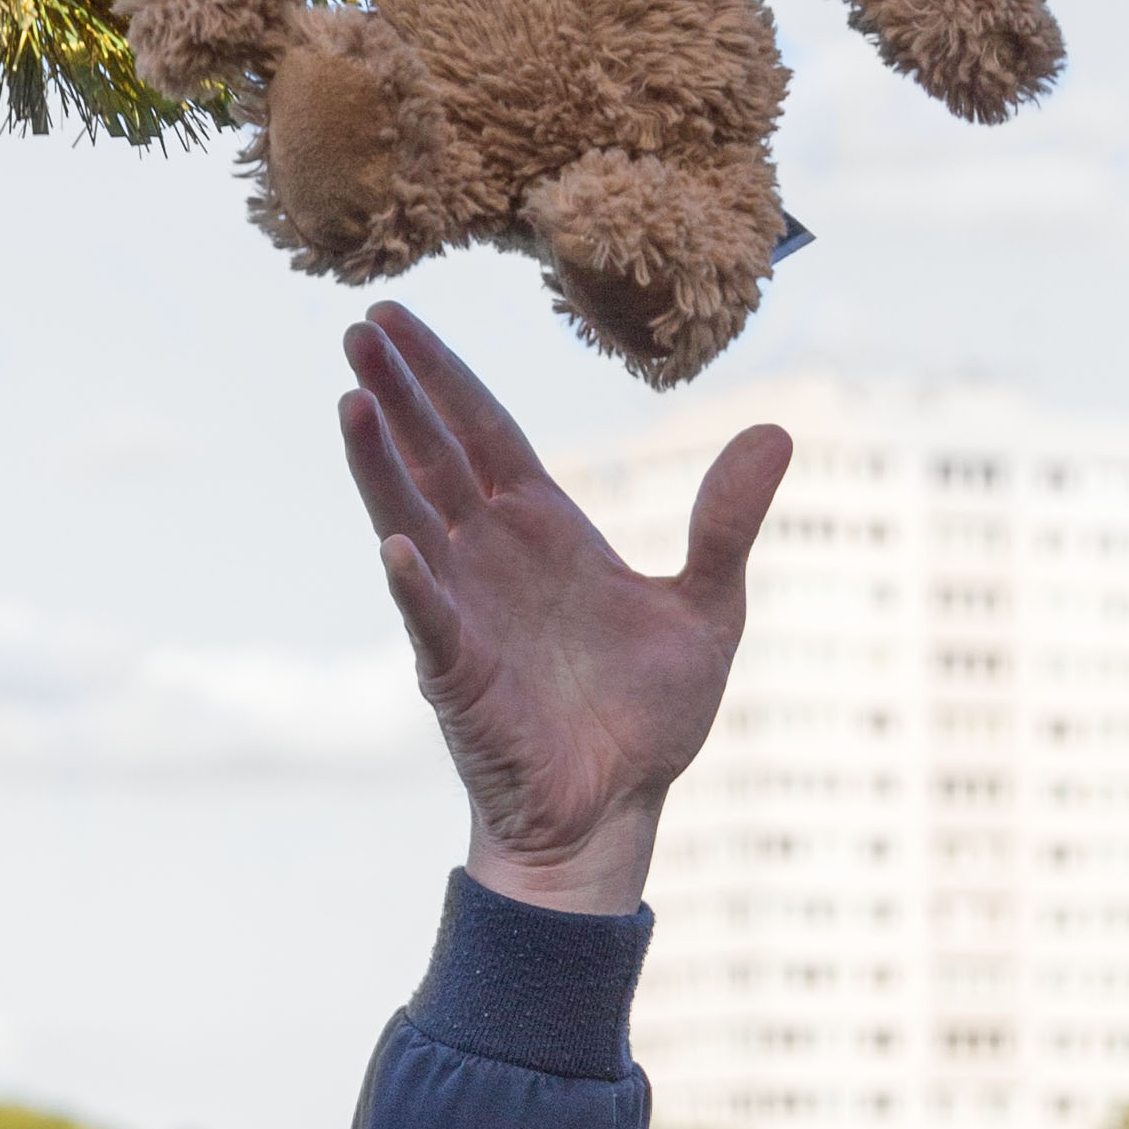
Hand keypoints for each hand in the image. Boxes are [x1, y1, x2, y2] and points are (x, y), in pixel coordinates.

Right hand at [336, 304, 786, 909]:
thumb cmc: (648, 717)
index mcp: (543, 529)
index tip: (398, 318)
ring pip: (411, 521)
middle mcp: (491, 557)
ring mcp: (466, 611)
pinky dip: (415, 585)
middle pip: (434, 456)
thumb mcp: (707, 606)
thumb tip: (776, 431)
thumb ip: (727, 522)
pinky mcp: (461, 675)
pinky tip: (398, 544)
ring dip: (380, 465)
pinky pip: (432, 622)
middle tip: (360, 324)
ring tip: (353, 400)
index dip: (443, 375)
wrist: (618, 810)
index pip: (482, 431)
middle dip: (398, 391)